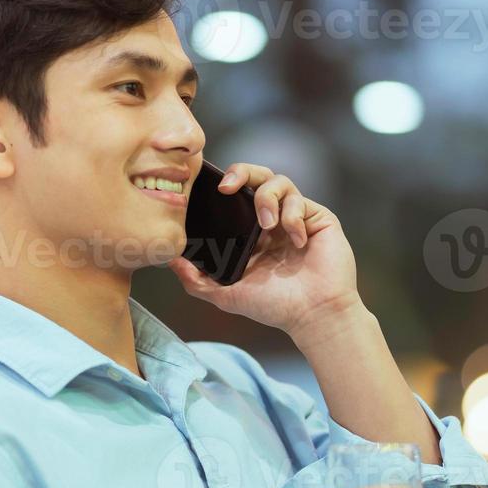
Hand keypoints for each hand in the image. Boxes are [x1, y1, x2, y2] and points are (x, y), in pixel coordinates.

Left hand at [166, 163, 361, 335]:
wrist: (314, 315)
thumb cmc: (276, 307)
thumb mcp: (227, 295)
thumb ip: (197, 281)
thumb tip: (170, 261)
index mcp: (253, 233)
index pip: (236, 196)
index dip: (225, 185)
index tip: (211, 190)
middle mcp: (274, 221)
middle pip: (257, 177)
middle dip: (241, 172)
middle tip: (227, 186)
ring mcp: (296, 217)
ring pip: (279, 182)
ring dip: (267, 198)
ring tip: (267, 225)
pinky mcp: (318, 218)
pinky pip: (300, 201)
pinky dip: (293, 217)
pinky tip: (297, 242)